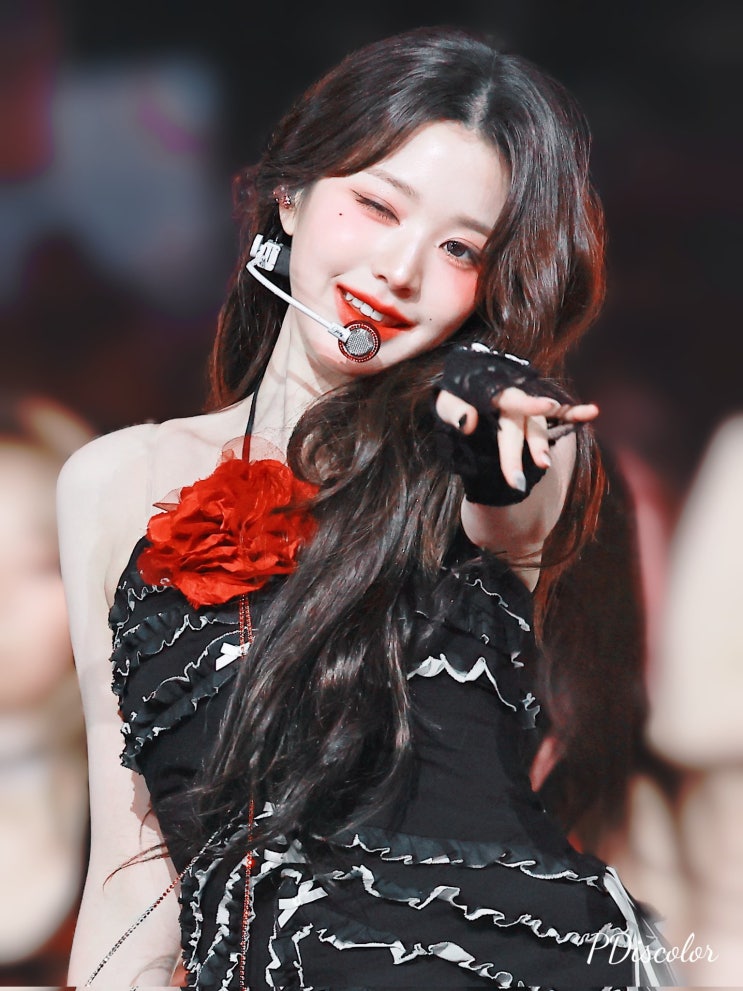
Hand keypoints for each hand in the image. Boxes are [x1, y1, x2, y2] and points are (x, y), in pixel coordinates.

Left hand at [435, 386, 598, 491]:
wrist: (465, 394)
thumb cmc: (455, 402)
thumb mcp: (445, 406)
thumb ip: (454, 412)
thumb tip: (468, 422)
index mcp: (493, 391)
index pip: (510, 400)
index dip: (529, 404)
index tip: (548, 406)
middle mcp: (513, 396)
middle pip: (520, 425)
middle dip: (519, 452)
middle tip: (515, 482)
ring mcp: (526, 406)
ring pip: (537, 426)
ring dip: (540, 445)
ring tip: (542, 466)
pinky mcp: (535, 416)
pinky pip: (557, 416)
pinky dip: (574, 414)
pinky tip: (592, 412)